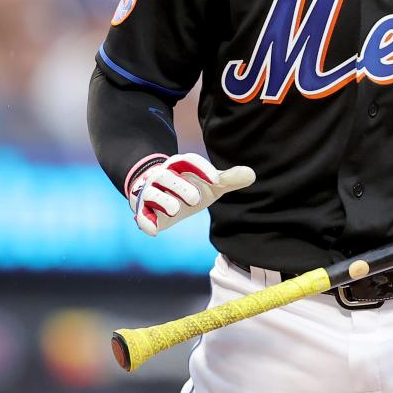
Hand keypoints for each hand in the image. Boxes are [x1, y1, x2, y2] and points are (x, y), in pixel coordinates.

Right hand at [128, 153, 255, 236]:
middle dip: (181, 187)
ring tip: (176, 210)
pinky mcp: (144, 211)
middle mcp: (162, 176)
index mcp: (180, 165)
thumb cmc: (189, 185)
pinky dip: (145, 223)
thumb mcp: (210, 183)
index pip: (188, 161)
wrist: (160, 192)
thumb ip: (228, 179)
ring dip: (164, 202)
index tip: (216, 181)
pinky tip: (154, 231)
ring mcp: (151, 193)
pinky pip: (141, 216)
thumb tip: (251, 174)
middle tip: (196, 199)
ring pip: (151, 194)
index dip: (202, 169)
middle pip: (167, 176)